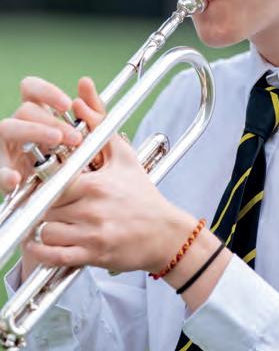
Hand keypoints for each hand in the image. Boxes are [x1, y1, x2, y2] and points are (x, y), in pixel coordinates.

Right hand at [0, 76, 82, 194]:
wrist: (61, 199)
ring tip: (56, 142)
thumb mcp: (86, 138)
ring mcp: (5, 148)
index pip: (31, 89)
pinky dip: (4, 174)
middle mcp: (17, 127)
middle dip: (51, 121)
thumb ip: (90, 111)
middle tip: (75, 137)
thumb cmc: (71, 163)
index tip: (67, 105)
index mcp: (35, 115)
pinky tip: (15, 179)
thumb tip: (86, 81)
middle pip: (25, 110)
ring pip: (7, 128)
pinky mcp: (2, 173)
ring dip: (33, 132)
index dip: (46, 92)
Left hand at [22, 78, 195, 275]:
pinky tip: (40, 244)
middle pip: (44, 206)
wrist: (166, 233)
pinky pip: (54, 256)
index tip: (44, 181)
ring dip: (42, 228)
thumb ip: (98, 123)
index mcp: (94, 183)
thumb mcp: (122, 155)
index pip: (50, 180)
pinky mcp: (92, 255)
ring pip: (46, 231)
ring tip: (47, 222)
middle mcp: (90, 209)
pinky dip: (41, 252)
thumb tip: (81, 93)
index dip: (42, 181)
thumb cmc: (142, 195)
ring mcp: (91, 234)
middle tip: (44, 203)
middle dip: (41, 205)